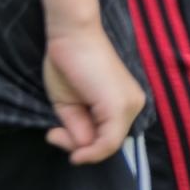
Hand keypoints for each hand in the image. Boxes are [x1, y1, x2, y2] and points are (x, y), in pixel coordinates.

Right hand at [43, 26, 146, 163]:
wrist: (71, 37)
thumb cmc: (68, 66)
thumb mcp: (70, 107)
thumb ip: (81, 129)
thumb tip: (83, 152)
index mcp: (125, 105)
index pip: (107, 140)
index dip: (82, 147)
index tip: (55, 135)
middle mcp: (135, 105)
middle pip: (107, 145)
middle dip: (78, 146)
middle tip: (54, 133)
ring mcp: (131, 106)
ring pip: (106, 146)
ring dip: (78, 144)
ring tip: (56, 129)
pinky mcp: (121, 106)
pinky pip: (107, 142)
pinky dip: (87, 148)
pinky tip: (64, 138)